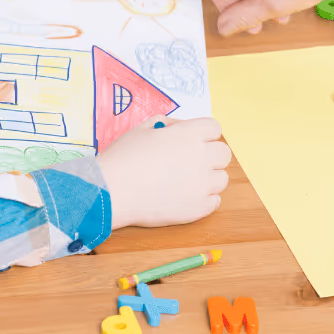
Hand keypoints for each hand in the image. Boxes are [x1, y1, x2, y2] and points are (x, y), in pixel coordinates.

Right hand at [96, 117, 231, 227]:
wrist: (110, 191)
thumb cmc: (123, 157)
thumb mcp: (143, 128)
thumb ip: (169, 124)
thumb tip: (181, 129)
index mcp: (189, 134)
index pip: (214, 128)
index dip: (203, 134)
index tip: (192, 141)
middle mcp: (201, 157)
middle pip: (224, 153)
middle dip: (210, 156)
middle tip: (191, 162)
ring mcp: (202, 185)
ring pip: (221, 179)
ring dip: (208, 179)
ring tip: (185, 182)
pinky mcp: (198, 208)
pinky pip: (215, 202)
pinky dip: (204, 200)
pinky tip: (184, 197)